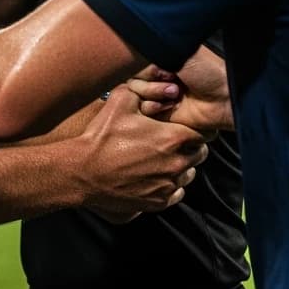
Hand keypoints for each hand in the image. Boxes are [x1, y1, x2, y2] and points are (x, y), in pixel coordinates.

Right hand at [72, 86, 208, 220]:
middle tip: (171, 140)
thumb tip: (159, 86)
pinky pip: (177, 192)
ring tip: (160, 157)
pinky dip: (170, 183)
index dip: (195, 128)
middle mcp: (176, 163)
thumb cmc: (102, 135)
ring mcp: (168, 185)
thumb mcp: (120, 100)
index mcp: (172, 138)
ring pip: (189, 174)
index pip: (204, 134)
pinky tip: (155, 174)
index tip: (183, 126)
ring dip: (180, 165)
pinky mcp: (158, 202)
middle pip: (199, 154)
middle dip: (189, 146)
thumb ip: (144, 89)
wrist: (84, 171)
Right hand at [125, 45, 234, 131]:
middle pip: (133, 76)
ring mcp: (159, 94)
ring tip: (175, 94)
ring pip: (135, 92)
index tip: (161, 67)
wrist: (223, 100)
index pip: (136, 60)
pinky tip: (169, 106)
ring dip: (153, 92)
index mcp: (163, 57)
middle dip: (150, 79)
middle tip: (172, 80)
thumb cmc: (207, 73)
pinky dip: (153, 107)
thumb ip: (154, 47)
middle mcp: (159, 74)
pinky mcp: (161, 113)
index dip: (145, 65)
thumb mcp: (179, 52)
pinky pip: (143, 109)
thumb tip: (133, 44)